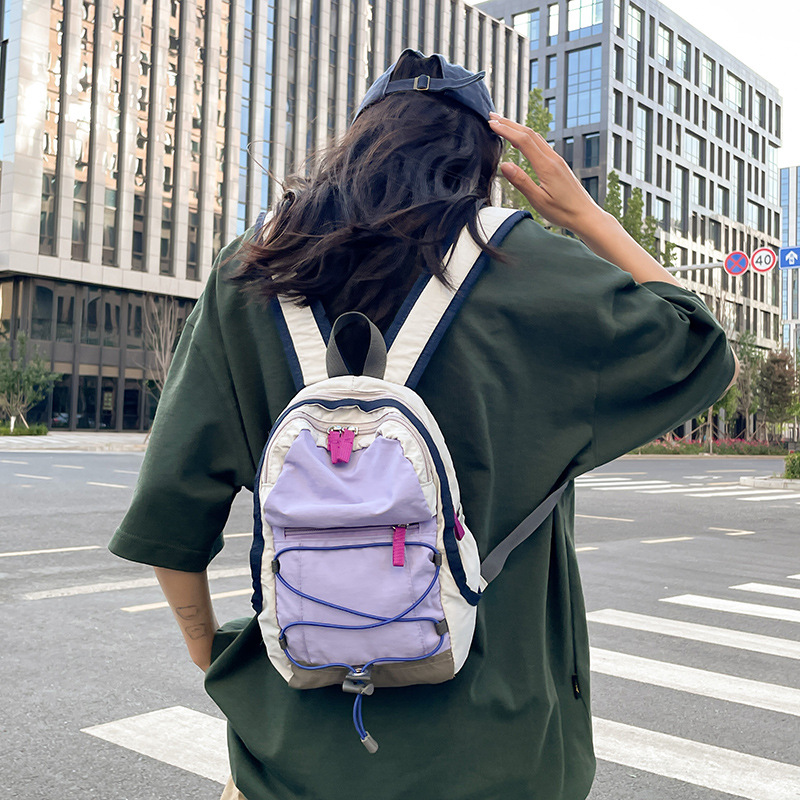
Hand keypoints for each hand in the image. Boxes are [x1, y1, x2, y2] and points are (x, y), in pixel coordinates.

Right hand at [488, 113, 605, 234]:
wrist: (585, 215)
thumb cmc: (563, 211)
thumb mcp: (538, 200)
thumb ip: (521, 181)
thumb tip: (505, 165)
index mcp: (546, 166)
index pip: (523, 140)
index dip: (506, 130)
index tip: (491, 124)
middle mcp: (553, 159)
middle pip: (529, 133)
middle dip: (509, 123)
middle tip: (493, 117)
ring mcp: (557, 160)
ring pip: (535, 137)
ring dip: (518, 128)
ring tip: (504, 124)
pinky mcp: (558, 164)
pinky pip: (541, 144)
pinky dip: (527, 137)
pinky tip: (521, 140)